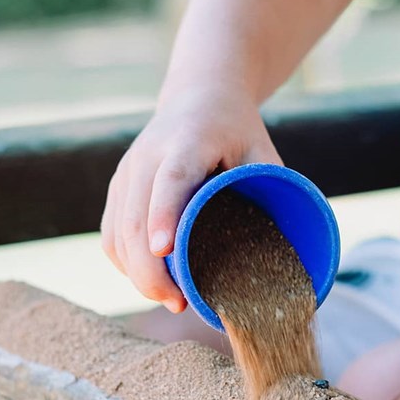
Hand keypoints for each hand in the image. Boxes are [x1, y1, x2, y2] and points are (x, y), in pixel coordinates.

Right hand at [101, 85, 281, 312]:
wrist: (197, 96)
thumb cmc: (236, 130)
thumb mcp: (262, 150)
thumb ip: (272, 190)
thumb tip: (287, 251)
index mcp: (187, 141)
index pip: (170, 180)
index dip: (163, 215)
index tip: (164, 250)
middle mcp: (147, 156)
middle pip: (135, 218)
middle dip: (149, 268)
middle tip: (177, 302)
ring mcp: (127, 172)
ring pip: (118, 232)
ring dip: (137, 273)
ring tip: (169, 299)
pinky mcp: (117, 188)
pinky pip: (111, 234)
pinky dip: (125, 264)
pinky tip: (148, 281)